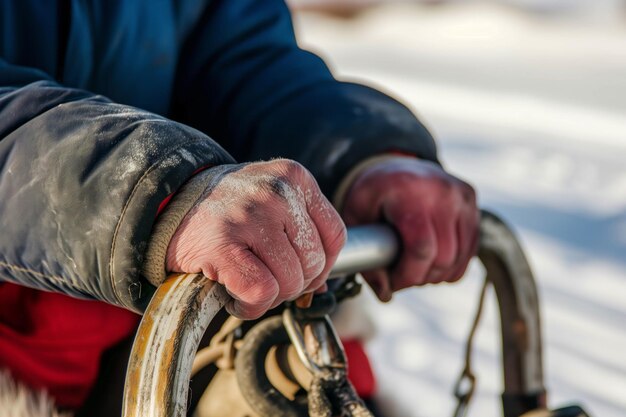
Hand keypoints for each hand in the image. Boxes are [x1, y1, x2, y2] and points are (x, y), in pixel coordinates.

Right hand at [166, 160, 346, 318]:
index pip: (336, 235)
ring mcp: (249, 215)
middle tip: (263, 278)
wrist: (169, 204)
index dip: (321, 266)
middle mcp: (277, 191)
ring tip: (245, 283)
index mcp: (295, 177)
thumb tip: (321, 284)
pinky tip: (233, 295)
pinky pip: (261, 292)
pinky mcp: (221, 243)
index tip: (297, 271)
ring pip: (290, 281)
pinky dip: (249, 306)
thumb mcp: (272, 202)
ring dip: (269, 297)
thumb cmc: (227, 211)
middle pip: (314, 263)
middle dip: (292, 284)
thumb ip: (302, 232)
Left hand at [341, 157, 478, 300]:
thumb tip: (385, 293)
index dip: (407, 276)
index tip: (392, 282)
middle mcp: (441, 191)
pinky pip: (470, 250)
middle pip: (443, 258)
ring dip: (436, 274)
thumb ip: (365, 254)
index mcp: (409, 193)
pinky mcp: (471, 200)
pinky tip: (432, 260)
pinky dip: (452, 265)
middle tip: (401, 276)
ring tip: (415, 267)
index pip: (421, 249)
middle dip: (420, 277)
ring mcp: (461, 195)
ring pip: (459, 258)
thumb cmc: (373, 193)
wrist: (395, 163)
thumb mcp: (355, 216)